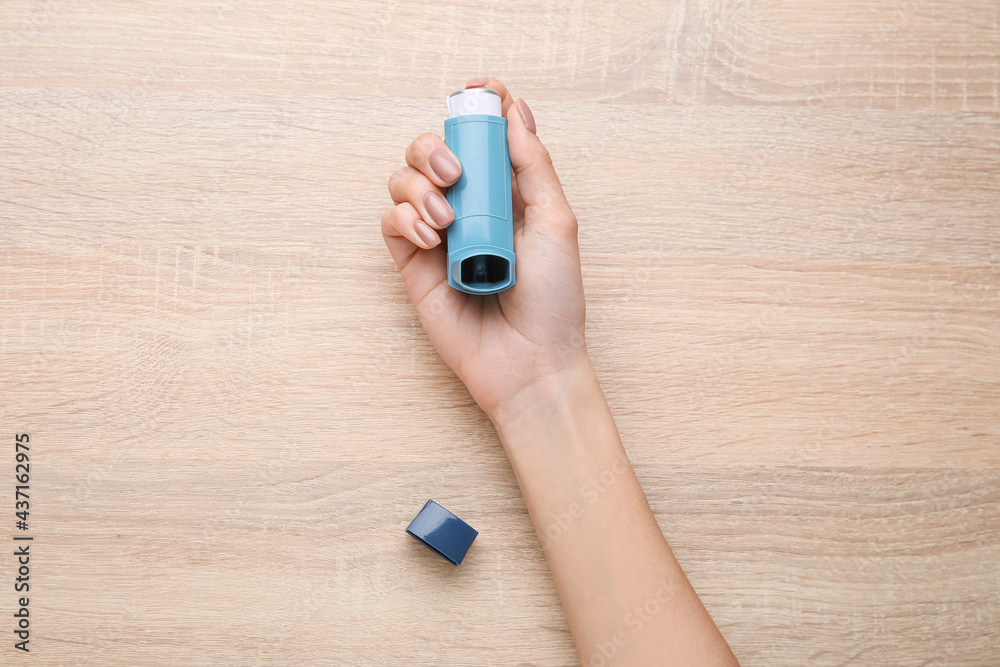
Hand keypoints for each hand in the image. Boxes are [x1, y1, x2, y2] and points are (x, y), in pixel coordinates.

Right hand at [381, 77, 588, 426]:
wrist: (531, 363)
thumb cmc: (554, 299)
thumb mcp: (556, 221)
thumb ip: (533, 165)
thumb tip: (517, 110)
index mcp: (507, 194)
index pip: (483, 139)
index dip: (477, 110)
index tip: (477, 92)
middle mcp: (469, 209)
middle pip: (432, 150)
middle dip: (435, 146)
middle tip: (454, 172)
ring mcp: (439, 237)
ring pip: (403, 181)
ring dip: (418, 186)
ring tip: (446, 220)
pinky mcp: (414, 266)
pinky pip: (390, 223)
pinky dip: (404, 219)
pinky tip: (432, 238)